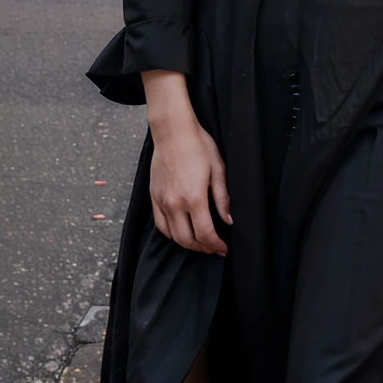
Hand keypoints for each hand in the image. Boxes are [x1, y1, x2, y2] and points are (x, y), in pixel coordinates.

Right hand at [148, 114, 231, 255]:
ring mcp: (162, 201)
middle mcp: (175, 203)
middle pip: (187, 240)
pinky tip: (182, 233)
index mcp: (194, 197)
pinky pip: (160, 225)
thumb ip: (222, 198)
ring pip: (172, 236)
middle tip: (214, 249)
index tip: (223, 249)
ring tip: (200, 243)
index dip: (216, 245)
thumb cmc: (199, 146)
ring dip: (187, 244)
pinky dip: (171, 234)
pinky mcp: (153, 197)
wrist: (173, 132)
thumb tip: (229, 220)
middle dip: (203, 249)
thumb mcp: (218, 169)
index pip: (205, 233)